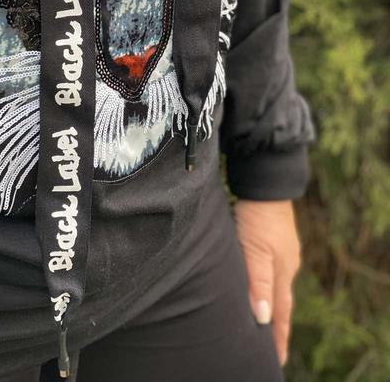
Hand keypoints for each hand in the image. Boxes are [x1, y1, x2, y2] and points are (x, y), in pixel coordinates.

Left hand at [233, 199, 301, 366]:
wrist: (266, 182)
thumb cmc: (258, 215)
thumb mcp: (255, 250)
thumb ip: (258, 282)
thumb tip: (263, 318)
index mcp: (282, 272)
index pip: (280, 313)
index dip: (277, 336)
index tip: (276, 359)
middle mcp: (285, 264)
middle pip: (280, 301)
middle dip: (275, 325)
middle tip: (271, 348)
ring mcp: (281, 251)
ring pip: (275, 284)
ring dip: (271, 303)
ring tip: (264, 320)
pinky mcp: (273, 238)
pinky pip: (270, 269)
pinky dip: (266, 283)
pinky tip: (259, 282)